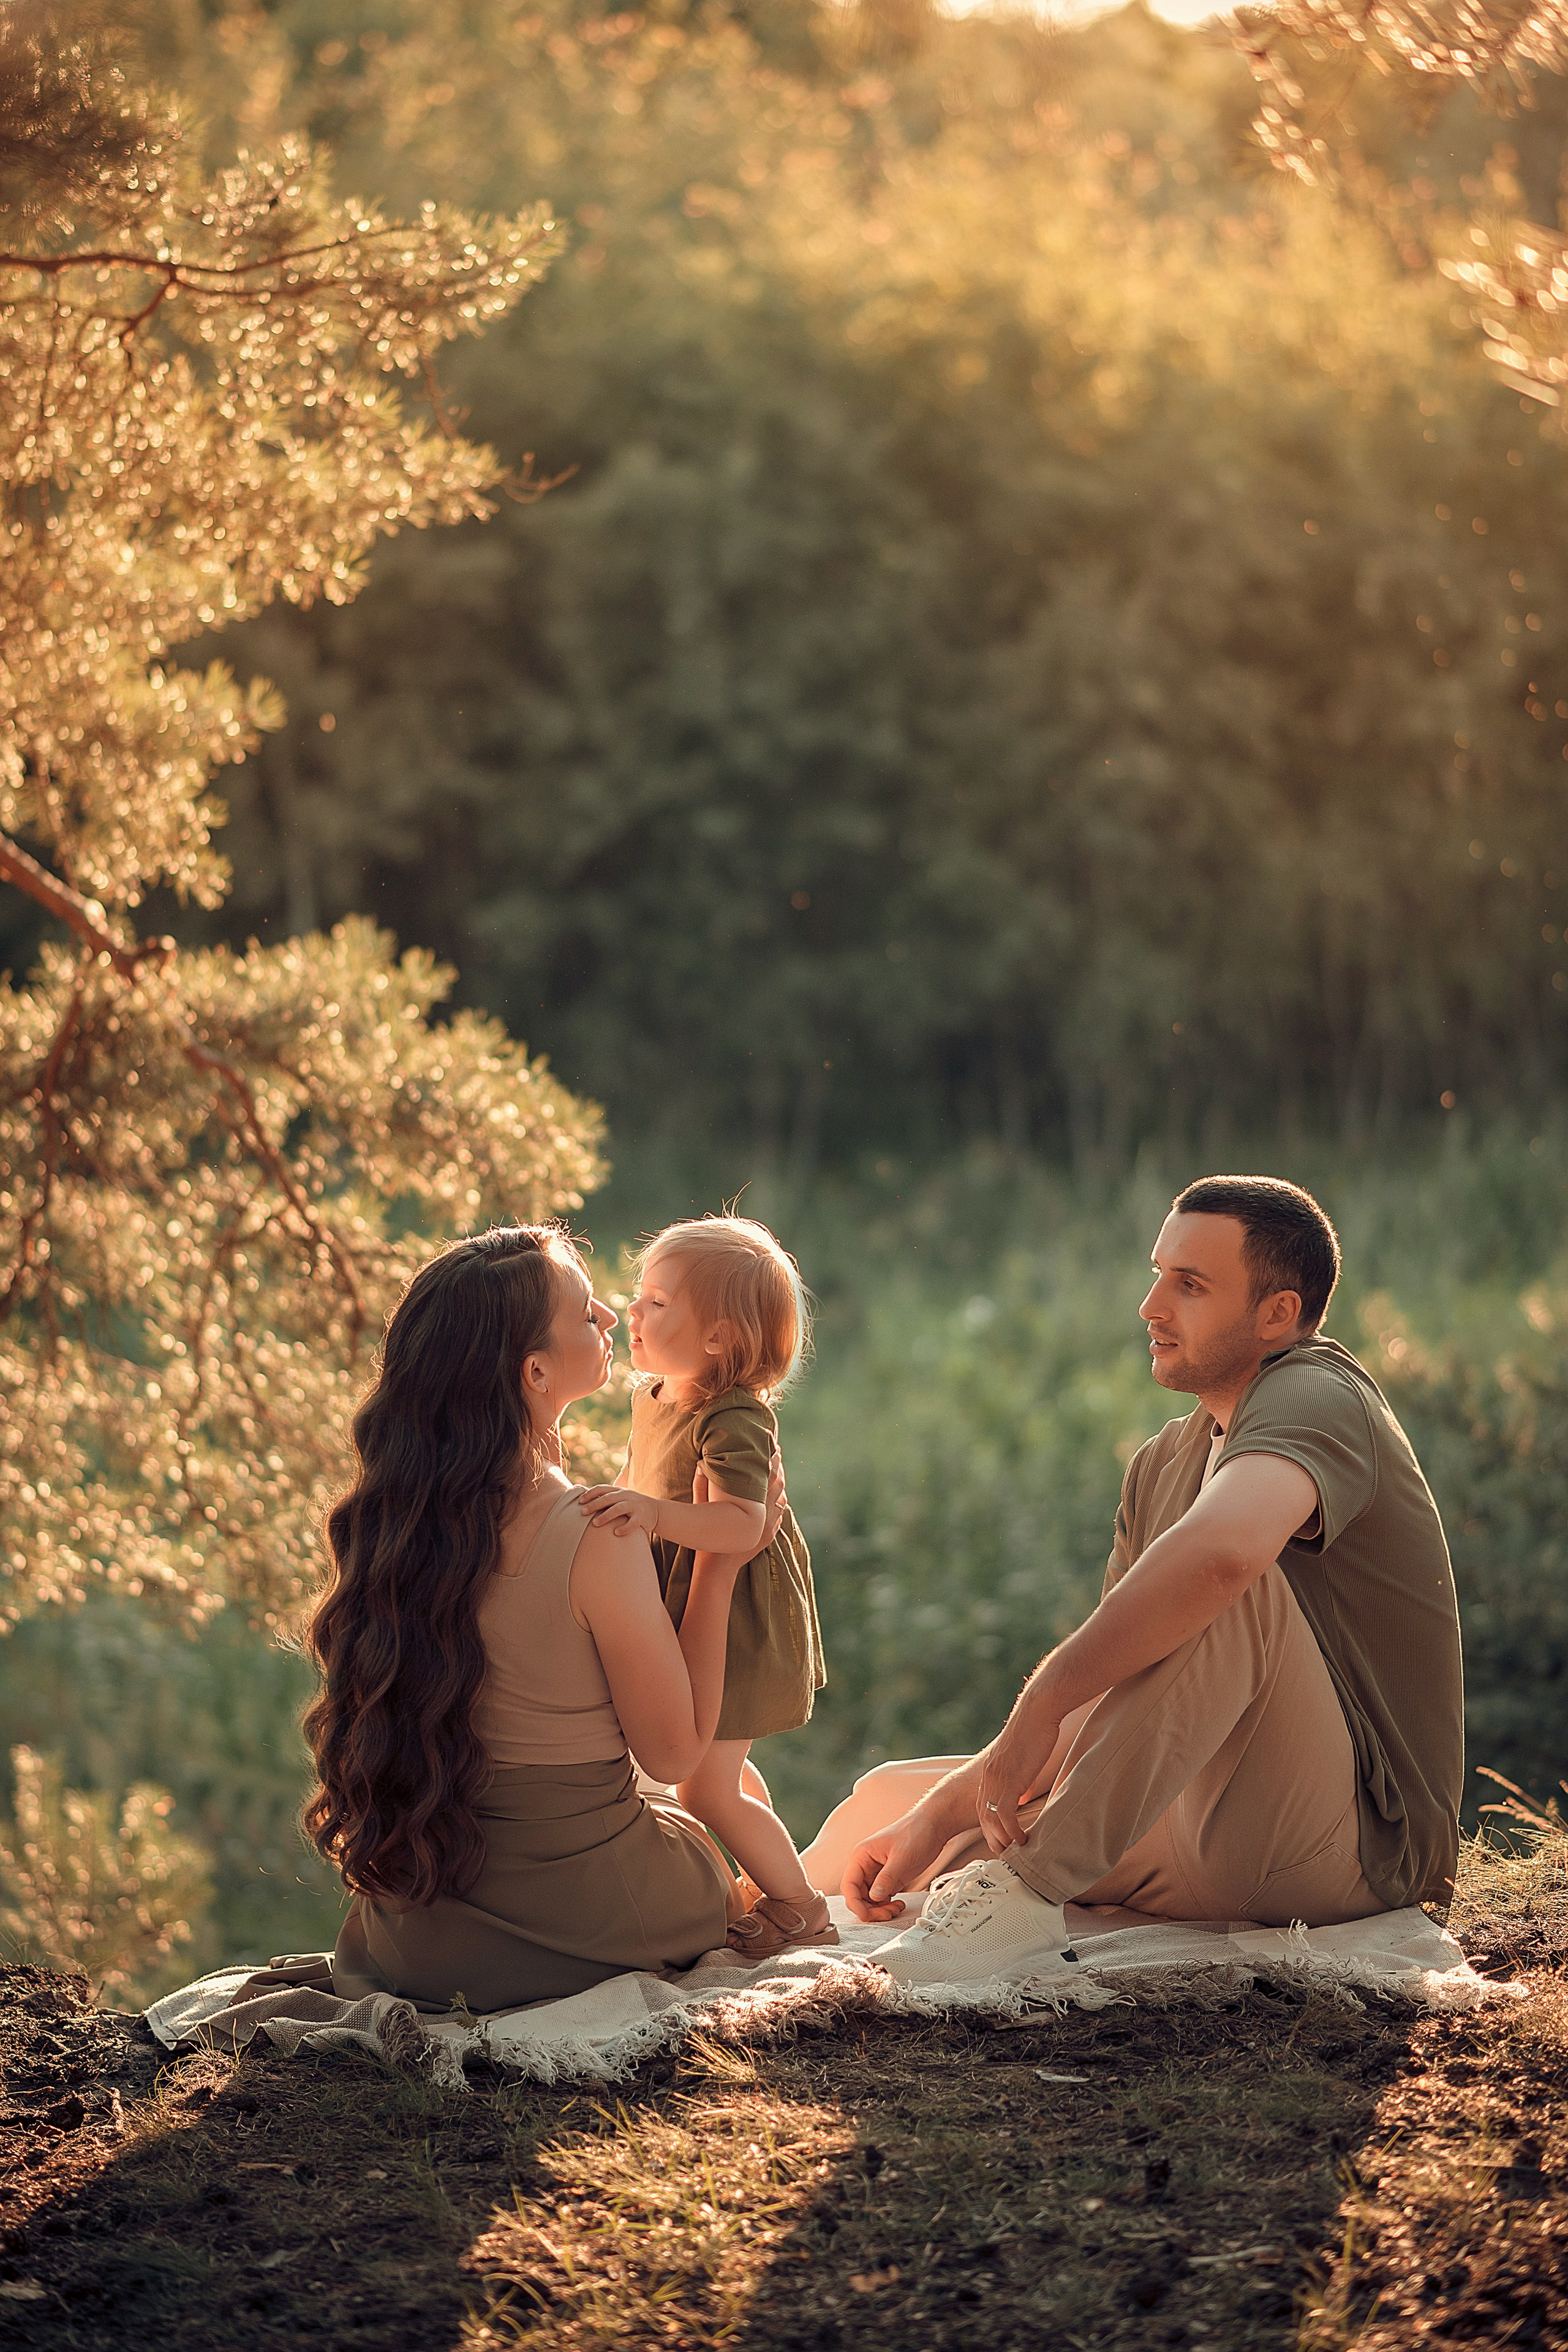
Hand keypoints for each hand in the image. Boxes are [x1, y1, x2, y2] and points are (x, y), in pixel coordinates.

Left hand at [577, 1482, 660, 1539]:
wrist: (656, 1510)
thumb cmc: (632, 1506)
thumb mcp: (621, 1498)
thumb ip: (607, 1498)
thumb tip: (585, 1502)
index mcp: (619, 1491)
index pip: (602, 1488)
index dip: (590, 1493)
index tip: (580, 1501)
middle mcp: (626, 1496)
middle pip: (608, 1498)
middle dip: (594, 1505)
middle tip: (583, 1512)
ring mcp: (635, 1506)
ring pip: (618, 1508)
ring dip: (606, 1515)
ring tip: (595, 1523)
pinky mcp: (642, 1517)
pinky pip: (632, 1523)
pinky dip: (624, 1528)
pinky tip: (616, 1533)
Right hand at [690, 1451, 784, 1547]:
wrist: (717, 1567)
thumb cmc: (705, 1534)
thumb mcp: (700, 1507)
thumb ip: (701, 1484)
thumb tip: (701, 1464)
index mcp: (750, 1502)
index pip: (767, 1474)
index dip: (771, 1459)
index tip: (773, 1446)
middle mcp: (764, 1512)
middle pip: (778, 1483)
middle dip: (778, 1467)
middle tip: (776, 1453)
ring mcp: (769, 1525)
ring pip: (782, 1498)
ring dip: (779, 1485)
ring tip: (776, 1472)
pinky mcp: (770, 1534)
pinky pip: (780, 1514)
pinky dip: (778, 1502)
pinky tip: (774, 1496)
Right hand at [842, 1809, 943, 1923]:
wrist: (932, 1827)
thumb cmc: (915, 1832)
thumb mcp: (901, 1856)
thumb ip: (887, 1877)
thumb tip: (874, 1897)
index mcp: (861, 1856)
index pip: (849, 1885)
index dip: (854, 1903)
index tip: (866, 1916)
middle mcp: (866, 1865)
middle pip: (858, 1896)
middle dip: (869, 1909)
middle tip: (887, 1914)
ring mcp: (877, 1873)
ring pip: (869, 1900)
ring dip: (879, 1909)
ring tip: (896, 1908)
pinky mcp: (889, 1879)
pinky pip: (880, 1898)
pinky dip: (887, 1905)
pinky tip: (898, 1904)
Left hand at [974, 1696, 1061, 1854]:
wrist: (1038, 1713)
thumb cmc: (1035, 1733)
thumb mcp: (1022, 1762)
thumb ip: (1019, 1780)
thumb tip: (1023, 1795)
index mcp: (989, 1773)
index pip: (982, 1808)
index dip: (990, 1828)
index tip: (1001, 1842)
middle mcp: (987, 1778)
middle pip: (982, 1818)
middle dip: (993, 1839)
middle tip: (1006, 1856)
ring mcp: (995, 1780)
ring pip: (991, 1820)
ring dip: (1002, 1840)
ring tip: (1015, 1854)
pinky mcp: (1008, 1780)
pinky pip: (1004, 1815)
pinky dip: (1012, 1831)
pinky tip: (1023, 1840)